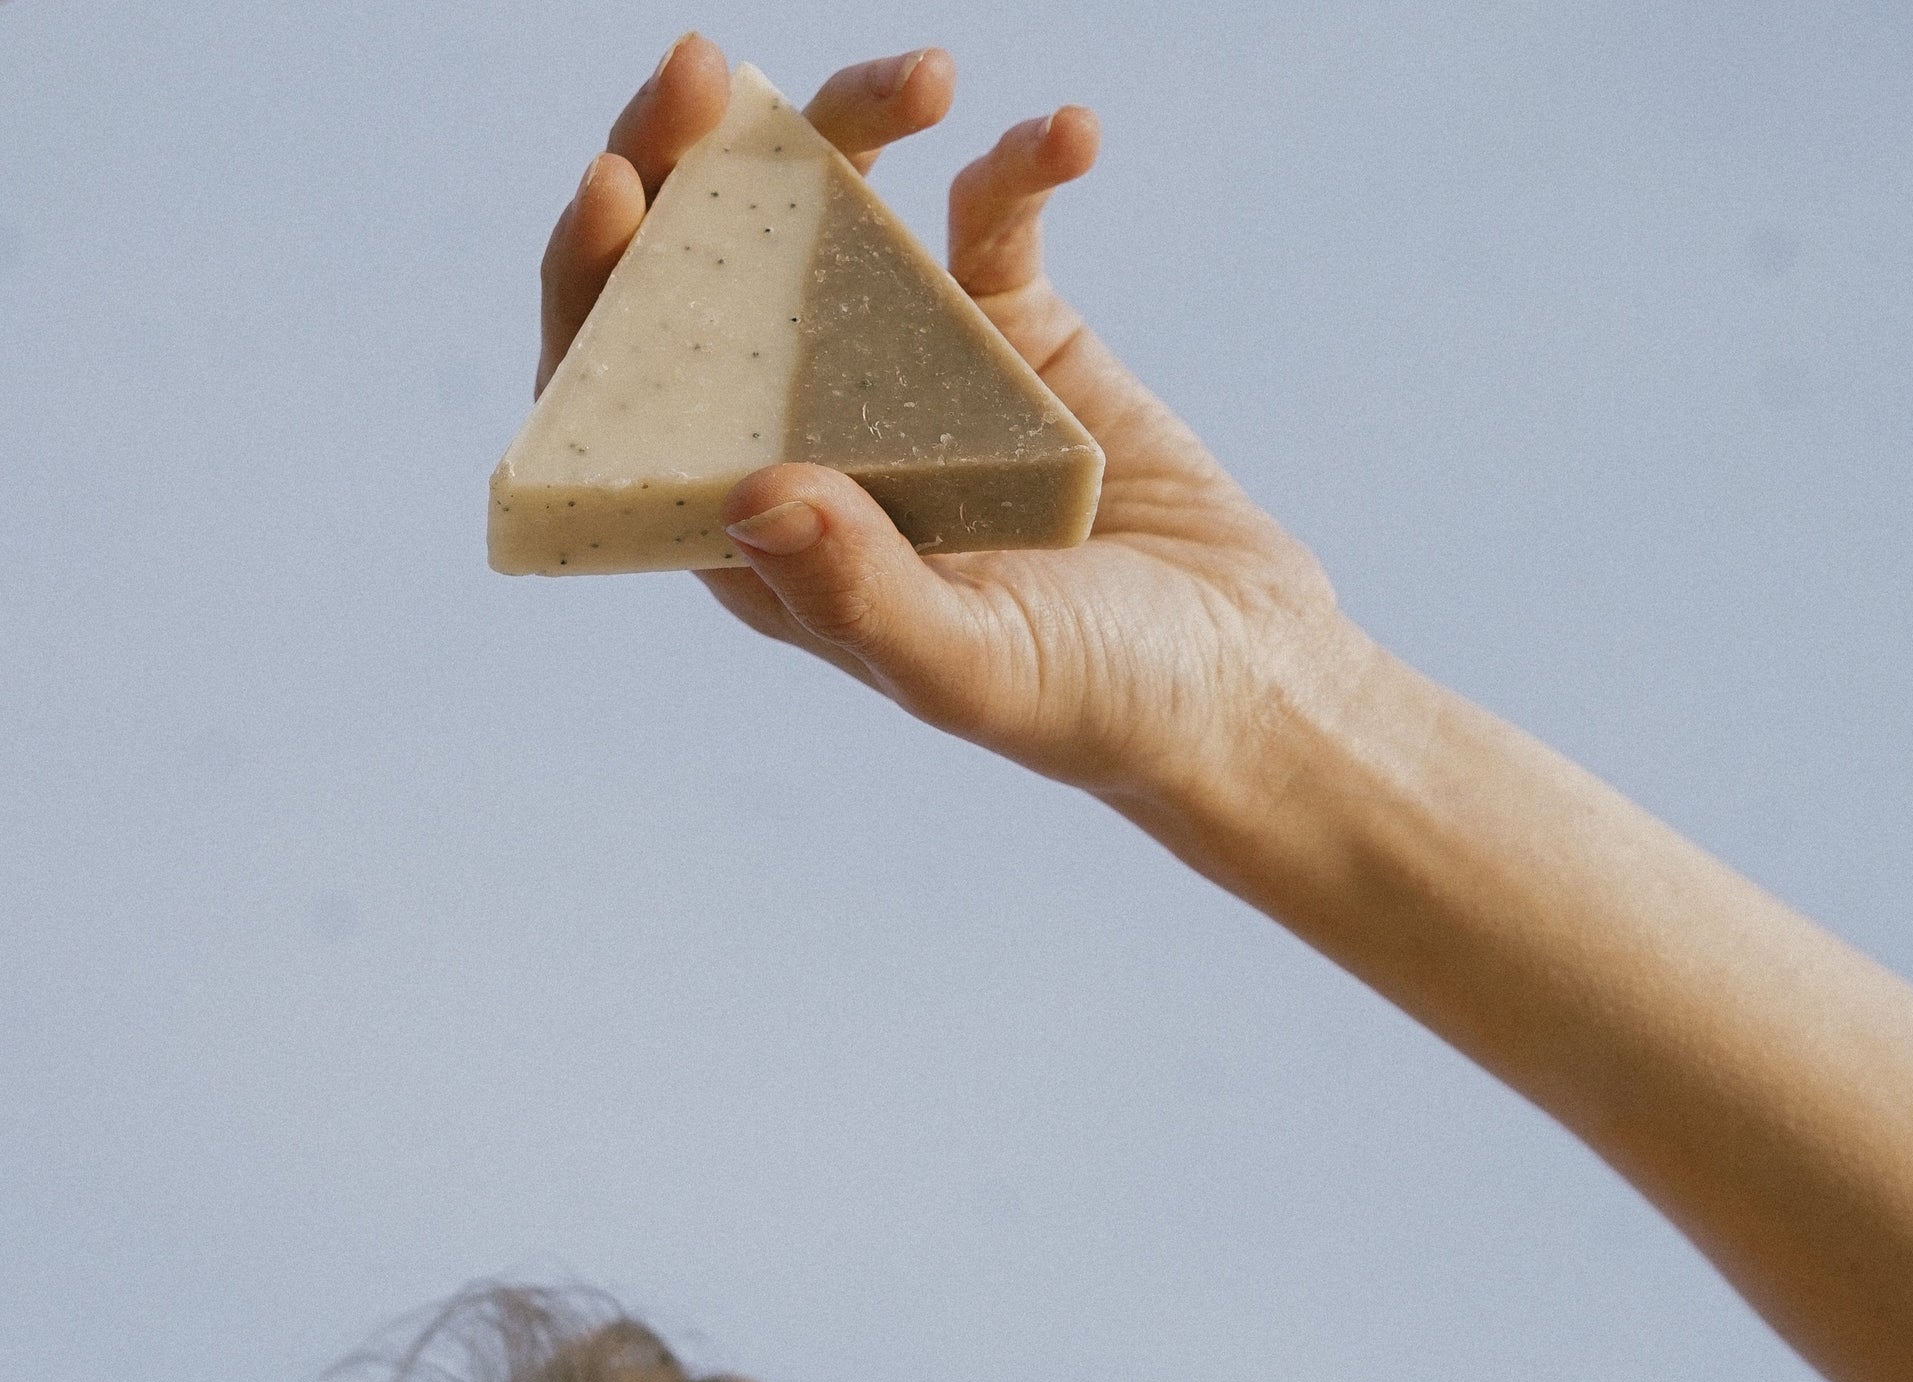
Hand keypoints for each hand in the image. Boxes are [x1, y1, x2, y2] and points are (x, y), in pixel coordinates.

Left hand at [535, 36, 1345, 808]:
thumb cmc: (1094, 702)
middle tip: (707, 72)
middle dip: (687, 166)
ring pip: (834, 217)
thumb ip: (860, 592)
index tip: (620, 186)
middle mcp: (812, 441)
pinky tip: (1068, 138)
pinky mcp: (1010, 331)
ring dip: (856, 126)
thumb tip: (748, 494)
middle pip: (704, 281)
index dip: (597, 290)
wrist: (1240, 675)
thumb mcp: (973, 666)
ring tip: (925, 77)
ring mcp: (905, 375)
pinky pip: (991, 216)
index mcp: (764, 538)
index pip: (627, 401)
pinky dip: (1023, 163)